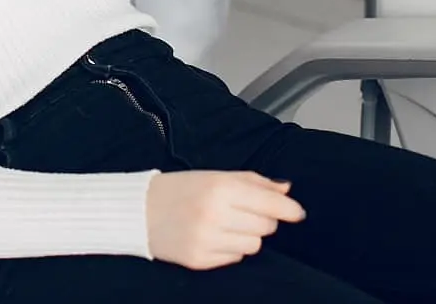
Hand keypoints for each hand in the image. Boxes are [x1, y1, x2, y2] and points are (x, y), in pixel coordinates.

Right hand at [147, 171, 304, 270]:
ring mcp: (207, 240)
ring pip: (254, 246)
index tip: (296, 212)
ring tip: (227, 225)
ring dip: (247, 236)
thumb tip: (286, 189)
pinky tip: (214, 237)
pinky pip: (235, 259)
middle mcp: (215, 214)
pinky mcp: (200, 260)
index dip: (289, 209)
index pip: (270, 203)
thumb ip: (253, 181)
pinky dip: (231, 249)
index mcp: (219, 188)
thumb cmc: (179, 189)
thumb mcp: (214, 176)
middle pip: (266, 226)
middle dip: (262, 219)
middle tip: (244, 212)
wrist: (138, 210)